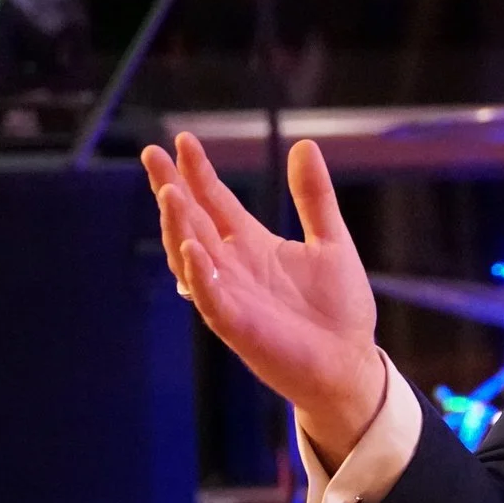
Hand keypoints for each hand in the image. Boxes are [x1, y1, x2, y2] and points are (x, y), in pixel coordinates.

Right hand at [142, 133, 382, 461]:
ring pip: (190, 256)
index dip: (197, 172)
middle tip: (153, 155)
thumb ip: (314, 196)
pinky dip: (200, 276)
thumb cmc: (339, 308)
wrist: (350, 362)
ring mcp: (230, 295)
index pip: (215, 201)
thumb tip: (305, 144)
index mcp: (252, 245)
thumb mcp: (331, 240)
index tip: (182, 140)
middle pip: (192, 222)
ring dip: (178, 227)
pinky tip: (193, 250)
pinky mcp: (238, 326)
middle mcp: (233, 267)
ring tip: (170, 194)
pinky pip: (211, 299)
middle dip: (172, 190)